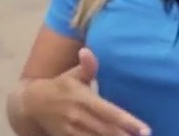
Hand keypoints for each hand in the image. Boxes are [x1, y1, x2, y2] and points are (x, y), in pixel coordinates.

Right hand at [28, 48, 149, 135]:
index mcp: (81, 97)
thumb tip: (87, 51)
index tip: (146, 129)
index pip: (109, 112)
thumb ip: (86, 67)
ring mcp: (72, 130)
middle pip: (107, 130)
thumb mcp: (73, 75)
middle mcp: (77, 115)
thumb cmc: (61, 87)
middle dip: (127, 135)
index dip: (128, 122)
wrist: (33, 105)